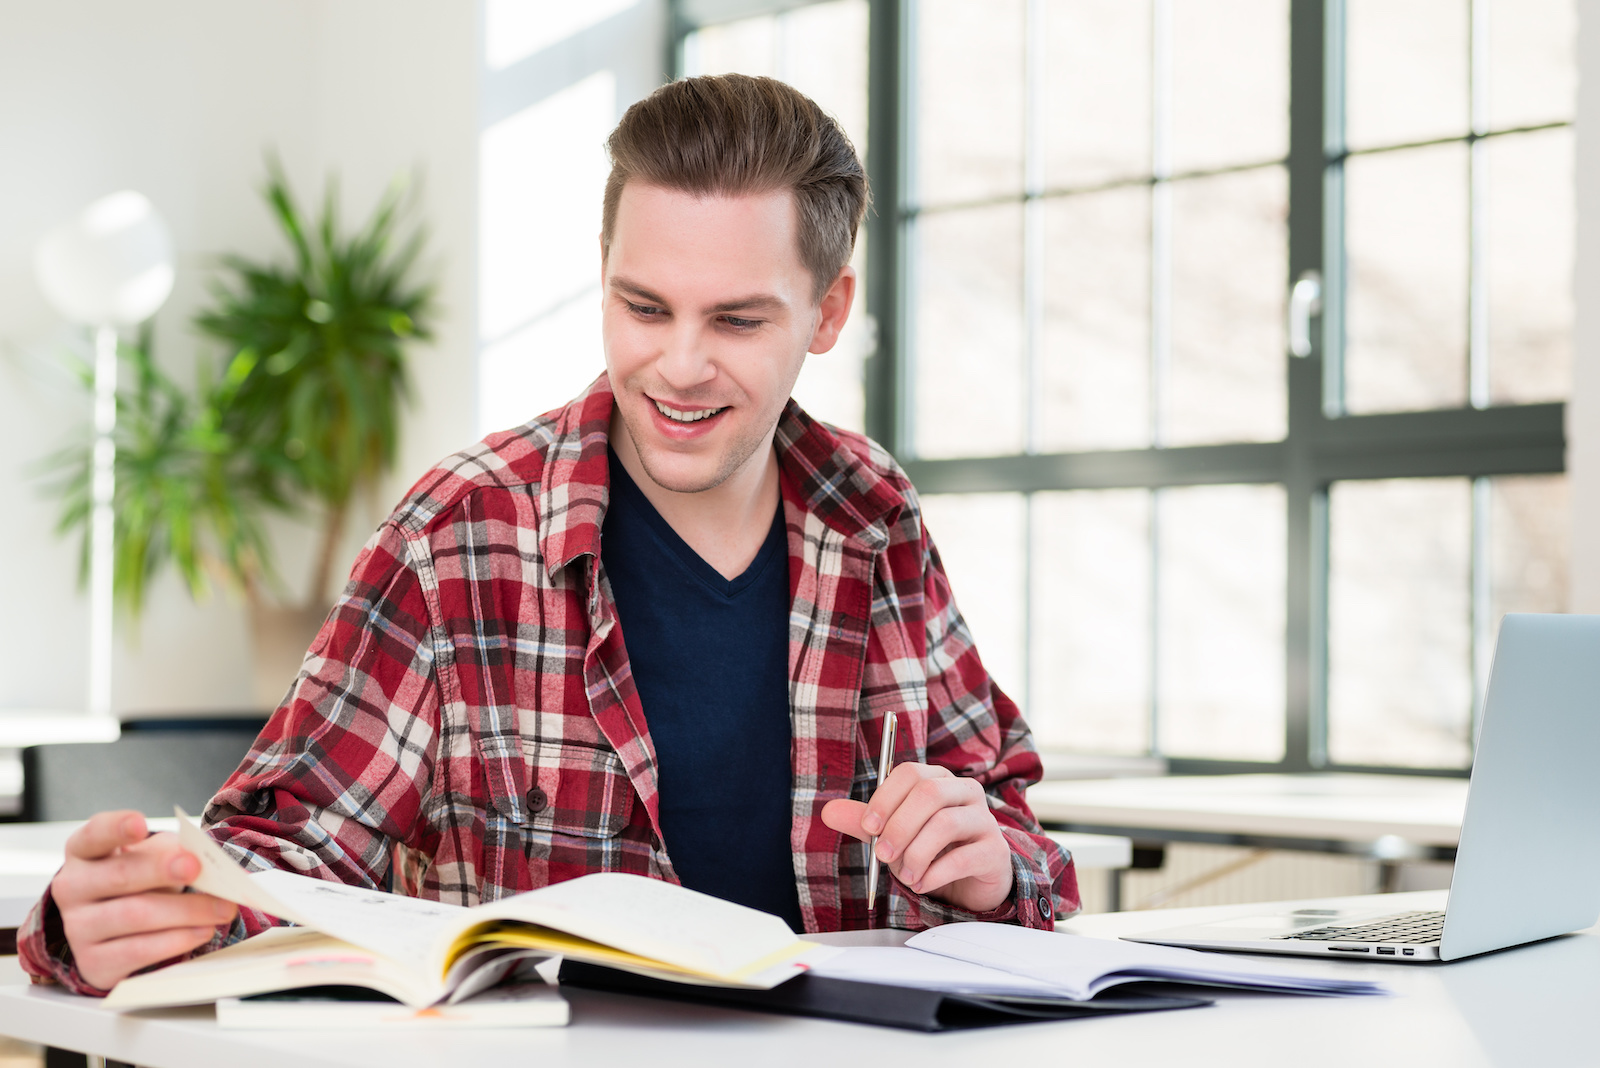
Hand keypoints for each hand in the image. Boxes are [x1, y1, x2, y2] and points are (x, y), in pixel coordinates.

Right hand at [51, 810, 237, 991]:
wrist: (114, 932)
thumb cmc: (138, 881)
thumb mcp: (150, 857)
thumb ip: (171, 852)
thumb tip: (202, 859)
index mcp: (84, 852)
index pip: (94, 835)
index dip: (116, 828)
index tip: (140, 824)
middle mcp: (72, 888)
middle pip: (119, 876)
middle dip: (161, 870)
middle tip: (196, 867)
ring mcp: (78, 928)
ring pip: (135, 916)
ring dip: (186, 910)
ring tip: (223, 908)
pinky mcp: (94, 963)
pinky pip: (139, 951)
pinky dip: (177, 940)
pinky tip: (203, 931)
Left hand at [821, 763, 1013, 913]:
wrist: (972, 882)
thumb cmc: (931, 850)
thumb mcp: (894, 834)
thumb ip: (866, 822)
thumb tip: (828, 812)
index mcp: (938, 780)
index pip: (910, 773)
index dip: (886, 797)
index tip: (868, 826)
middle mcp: (965, 792)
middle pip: (929, 793)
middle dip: (899, 826)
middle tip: (882, 855)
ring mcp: (984, 820)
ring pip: (945, 824)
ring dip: (916, 853)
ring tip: (904, 876)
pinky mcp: (995, 852)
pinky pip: (963, 858)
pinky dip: (935, 874)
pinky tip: (922, 884)